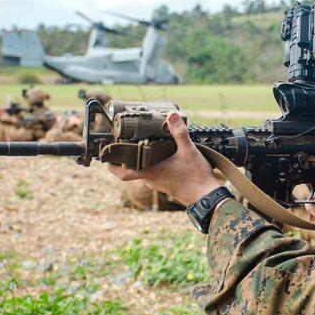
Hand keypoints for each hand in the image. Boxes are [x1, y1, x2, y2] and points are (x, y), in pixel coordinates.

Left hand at [106, 112, 220, 204]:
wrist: (208, 198)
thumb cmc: (196, 178)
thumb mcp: (189, 151)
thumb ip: (179, 133)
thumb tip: (171, 116)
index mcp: (151, 172)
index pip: (123, 173)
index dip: (111, 166)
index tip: (106, 156)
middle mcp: (151, 179)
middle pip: (133, 167)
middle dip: (129, 155)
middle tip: (127, 140)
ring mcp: (159, 183)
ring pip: (145, 170)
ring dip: (144, 159)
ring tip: (147, 143)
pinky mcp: (167, 185)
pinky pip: (155, 173)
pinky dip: (154, 164)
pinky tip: (163, 154)